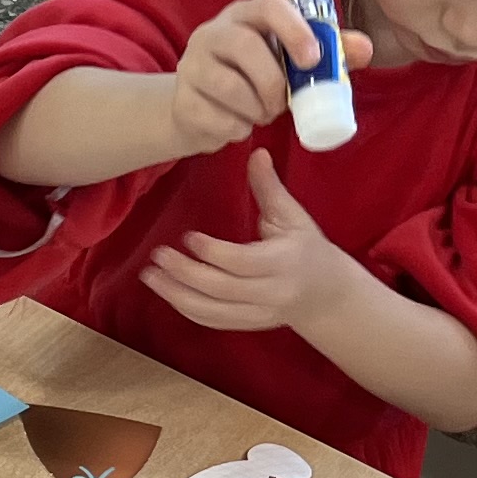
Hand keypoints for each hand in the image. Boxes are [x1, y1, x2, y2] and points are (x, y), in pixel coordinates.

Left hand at [143, 148, 369, 335]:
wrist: (326, 296)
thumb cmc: (308, 249)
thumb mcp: (294, 217)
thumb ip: (269, 188)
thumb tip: (255, 152)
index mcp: (284, 262)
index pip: (241, 262)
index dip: (212, 252)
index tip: (187, 237)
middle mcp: (270, 292)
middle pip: (220, 289)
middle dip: (184, 273)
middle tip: (157, 255)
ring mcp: (257, 314)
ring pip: (211, 311)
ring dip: (175, 294)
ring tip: (150, 276)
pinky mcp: (247, 325)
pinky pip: (211, 321)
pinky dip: (186, 308)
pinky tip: (166, 291)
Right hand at [166, 0, 369, 156]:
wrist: (198, 108)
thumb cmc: (252, 77)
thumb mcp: (289, 60)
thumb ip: (328, 52)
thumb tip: (365, 49)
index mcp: (245, 15)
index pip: (268, 7)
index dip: (294, 31)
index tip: (313, 59)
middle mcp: (212, 32)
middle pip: (245, 47)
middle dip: (273, 83)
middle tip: (281, 105)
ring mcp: (191, 66)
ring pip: (230, 88)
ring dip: (256, 110)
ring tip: (261, 114)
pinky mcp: (181, 101)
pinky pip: (217, 119)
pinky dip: (237, 129)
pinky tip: (238, 124)